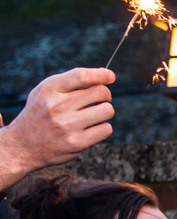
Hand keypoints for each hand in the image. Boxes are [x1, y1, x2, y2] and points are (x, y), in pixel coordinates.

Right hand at [0, 68, 114, 189]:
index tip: (110, 76)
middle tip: (98, 101)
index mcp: (49, 89)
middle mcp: (58, 106)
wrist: (24, 145)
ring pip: (107, 110)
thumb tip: (104, 74)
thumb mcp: (46, 92)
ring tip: (93, 116)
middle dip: (104, 96)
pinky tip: (90, 129)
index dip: (101, 75)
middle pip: (101, 92)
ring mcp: (68, 125)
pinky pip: (106, 129)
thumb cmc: (40, 114)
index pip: (81, 76)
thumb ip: (71, 82)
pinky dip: (102, 128)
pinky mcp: (78, 142)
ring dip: (104, 112)